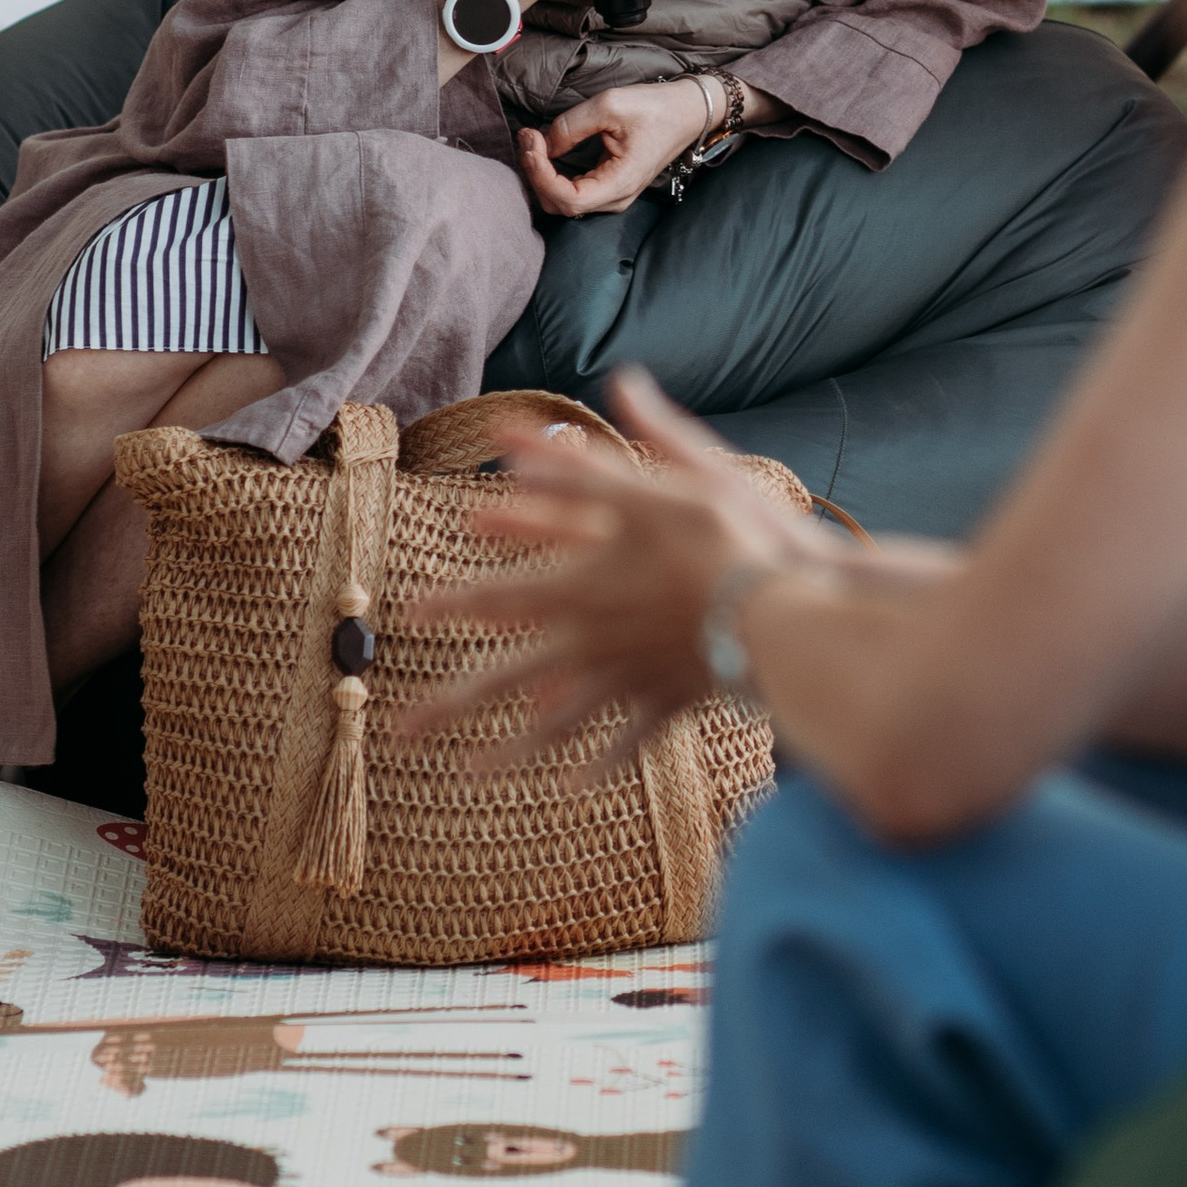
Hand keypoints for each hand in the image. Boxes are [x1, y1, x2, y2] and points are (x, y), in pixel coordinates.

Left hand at [383, 369, 830, 762]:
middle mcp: (595, 641)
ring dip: (512, 751)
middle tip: (402, 729)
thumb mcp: (673, 478)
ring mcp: (632, 678)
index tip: (411, 614)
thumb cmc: (727, 540)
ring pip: (559, 722)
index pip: (503, 595)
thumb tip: (584, 400)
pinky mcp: (674, 700)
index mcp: (586, 585)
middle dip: (453, 702)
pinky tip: (575, 786)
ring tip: (472, 772)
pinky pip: (629, 740)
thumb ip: (617, 451)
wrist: (784, 616)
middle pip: (509, 675)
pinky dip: (601, 763)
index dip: (455, 602)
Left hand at [520, 78, 720, 217]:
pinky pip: (572, 190)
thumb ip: (571, 126)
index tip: (532, 139)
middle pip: (559, 204)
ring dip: (541, 174)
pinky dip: (552, 173)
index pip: (566, 199)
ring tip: (532, 140)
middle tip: (527, 136)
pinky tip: (544, 148)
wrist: (688, 110)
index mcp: (620, 184)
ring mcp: (613, 194)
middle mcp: (616, 197)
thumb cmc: (656, 108)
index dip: (539, 173)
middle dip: (535, 172)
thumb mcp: (610, 105)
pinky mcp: (609, 184)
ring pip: (563, 200)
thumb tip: (543, 143)